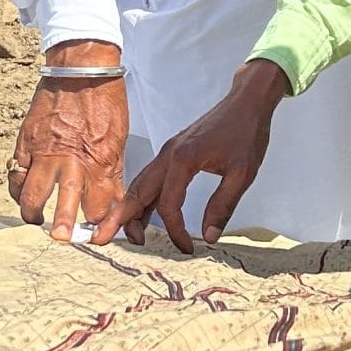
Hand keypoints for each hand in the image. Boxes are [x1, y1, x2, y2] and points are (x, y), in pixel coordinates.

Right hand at [9, 41, 129, 240]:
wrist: (82, 68)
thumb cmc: (105, 100)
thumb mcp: (119, 140)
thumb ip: (112, 174)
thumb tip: (112, 203)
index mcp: (100, 162)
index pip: (98, 206)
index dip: (98, 223)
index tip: (95, 233)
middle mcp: (72, 161)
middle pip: (66, 206)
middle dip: (64, 228)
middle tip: (61, 238)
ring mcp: (45, 152)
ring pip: (32, 195)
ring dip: (34, 212)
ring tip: (36, 219)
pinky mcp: (26, 142)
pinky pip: (16, 175)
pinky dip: (18, 189)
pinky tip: (23, 194)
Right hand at [98, 59, 290, 250]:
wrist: (246, 103)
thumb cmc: (246, 133)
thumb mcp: (242, 173)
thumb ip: (223, 206)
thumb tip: (209, 237)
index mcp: (182, 160)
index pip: (168, 205)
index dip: (175, 231)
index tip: (188, 248)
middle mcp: (168, 155)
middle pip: (137, 192)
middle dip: (121, 219)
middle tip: (104, 239)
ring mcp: (168, 152)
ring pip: (140, 185)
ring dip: (130, 209)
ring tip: (125, 234)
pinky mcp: (173, 152)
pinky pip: (151, 179)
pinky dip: (143, 198)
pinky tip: (144, 215)